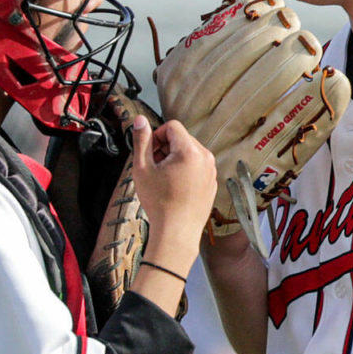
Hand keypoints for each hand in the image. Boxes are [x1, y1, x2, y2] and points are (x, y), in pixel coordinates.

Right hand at [131, 115, 215, 273]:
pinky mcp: (212, 182)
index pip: (172, 126)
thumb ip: (142, 140)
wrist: (176, 232)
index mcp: (190, 151)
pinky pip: (197, 166)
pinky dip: (185, 170)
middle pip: (182, 138)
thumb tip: (140, 121)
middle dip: (165, 147)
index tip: (150, 152)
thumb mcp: (142, 168)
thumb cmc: (160, 204)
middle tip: (154, 167)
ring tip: (164, 178)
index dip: (157, 136)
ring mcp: (211, 171)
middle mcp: (205, 158)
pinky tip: (175, 187)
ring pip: (190, 152)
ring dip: (175, 158)